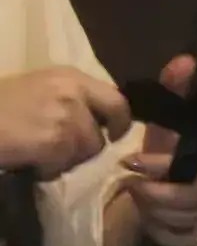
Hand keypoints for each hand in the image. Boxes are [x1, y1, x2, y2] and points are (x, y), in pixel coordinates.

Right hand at [0, 68, 130, 178]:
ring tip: (36, 150)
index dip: (119, 122)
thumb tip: (98, 122)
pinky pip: (63, 165)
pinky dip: (46, 169)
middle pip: (102, 134)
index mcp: (70, 76)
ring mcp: (66, 116)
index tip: (113, 134)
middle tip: (63, 150)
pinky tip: (27, 158)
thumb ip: (71, 100)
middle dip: (87, 147)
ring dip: (64, 159)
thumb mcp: (39, 90)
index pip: (117, 100)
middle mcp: (73, 92)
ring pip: (85, 153)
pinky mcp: (55, 140)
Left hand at [121, 55, 196, 245]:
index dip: (165, 166)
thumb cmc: (148, 158)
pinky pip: (182, 240)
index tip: (131, 161)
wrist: (132, 196)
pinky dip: (163, 234)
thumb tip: (186, 59)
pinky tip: (145, 224)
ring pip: (187, 220)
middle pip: (195, 198)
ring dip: (156, 212)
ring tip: (134, 202)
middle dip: (159, 192)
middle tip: (130, 184)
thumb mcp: (156, 124)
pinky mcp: (184, 238)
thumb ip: (172, 92)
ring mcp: (195, 216)